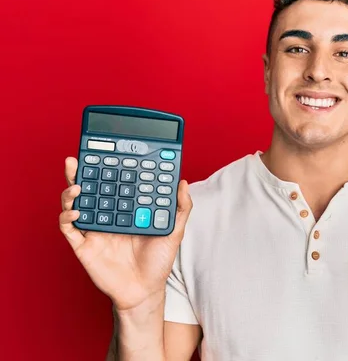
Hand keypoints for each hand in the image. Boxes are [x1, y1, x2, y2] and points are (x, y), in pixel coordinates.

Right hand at [58, 157, 192, 311]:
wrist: (145, 291)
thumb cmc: (158, 261)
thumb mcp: (174, 231)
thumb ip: (180, 208)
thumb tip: (182, 182)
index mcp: (125, 209)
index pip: (113, 183)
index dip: (108, 168)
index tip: (108, 152)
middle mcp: (107, 215)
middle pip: (89, 189)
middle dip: (80, 172)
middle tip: (77, 159)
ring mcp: (94, 230)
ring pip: (75, 204)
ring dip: (70, 191)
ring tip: (77, 183)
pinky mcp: (84, 246)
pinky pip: (69, 229)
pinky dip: (68, 217)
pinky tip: (78, 210)